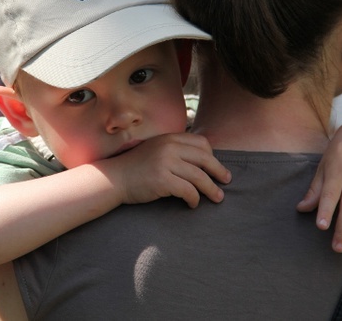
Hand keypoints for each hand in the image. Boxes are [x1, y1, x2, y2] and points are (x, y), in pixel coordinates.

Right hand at [100, 132, 231, 207]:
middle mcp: (169, 147)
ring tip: (217, 198)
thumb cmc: (137, 167)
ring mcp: (165, 163)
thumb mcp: (157, 150)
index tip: (215, 167)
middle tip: (226, 182)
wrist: (115, 178)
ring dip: (211, 189)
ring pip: (199, 177)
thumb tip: (201, 161)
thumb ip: (175, 150)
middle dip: (219, 172)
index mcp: (170, 138)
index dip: (212, 156)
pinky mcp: (162, 180)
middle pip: (205, 159)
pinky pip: (188, 191)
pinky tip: (193, 204)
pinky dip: (194, 199)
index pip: (202, 143)